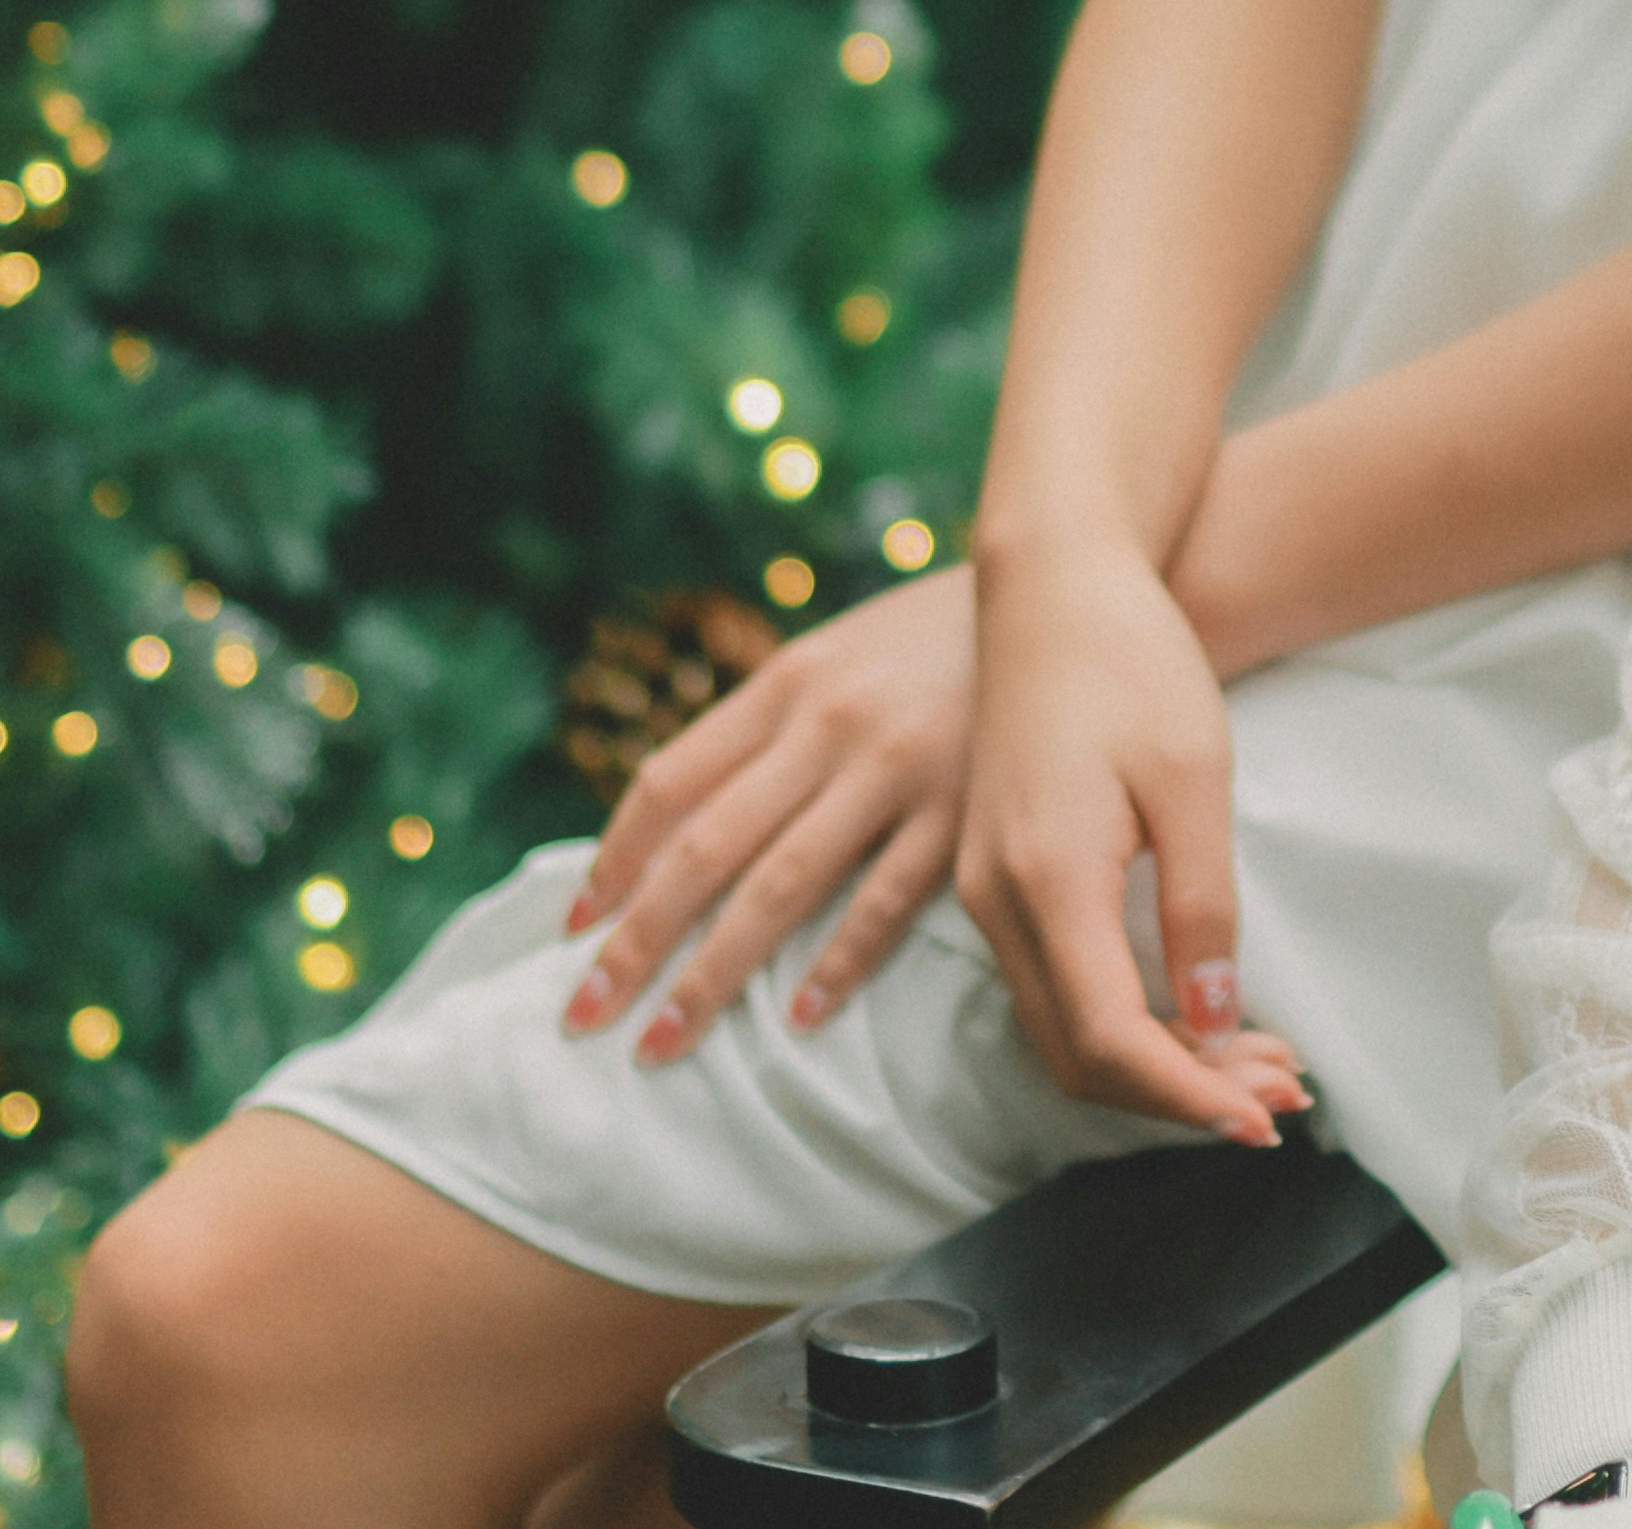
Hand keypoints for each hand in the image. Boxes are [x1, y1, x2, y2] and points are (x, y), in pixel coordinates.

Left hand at [561, 563, 976, 1053]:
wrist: (1060, 592)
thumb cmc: (933, 639)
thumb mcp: (838, 656)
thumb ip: (769, 726)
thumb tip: (683, 820)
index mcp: (785, 684)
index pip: (670, 783)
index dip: (614, 862)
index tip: (571, 933)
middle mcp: (825, 725)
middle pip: (705, 849)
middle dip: (636, 942)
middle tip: (583, 1016)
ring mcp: (893, 768)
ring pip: (779, 885)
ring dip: (712, 973)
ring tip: (663, 1041)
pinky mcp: (962, 807)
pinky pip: (885, 899)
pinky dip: (837, 961)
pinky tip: (798, 1016)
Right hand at [957, 535, 1310, 1142]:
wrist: (1050, 581)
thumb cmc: (1128, 659)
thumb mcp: (1191, 776)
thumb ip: (1202, 906)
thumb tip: (1217, 1020)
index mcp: (1047, 876)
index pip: (1111, 1039)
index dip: (1190, 1094)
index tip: (1269, 1117)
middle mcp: (997, 898)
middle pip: (1080, 1054)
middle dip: (1182, 1092)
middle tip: (1286, 1091)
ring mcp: (985, 889)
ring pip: (1062, 1028)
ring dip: (1157, 1062)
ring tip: (1262, 1059)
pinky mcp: (995, 875)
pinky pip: (1052, 985)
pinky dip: (1123, 1019)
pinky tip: (1197, 1009)